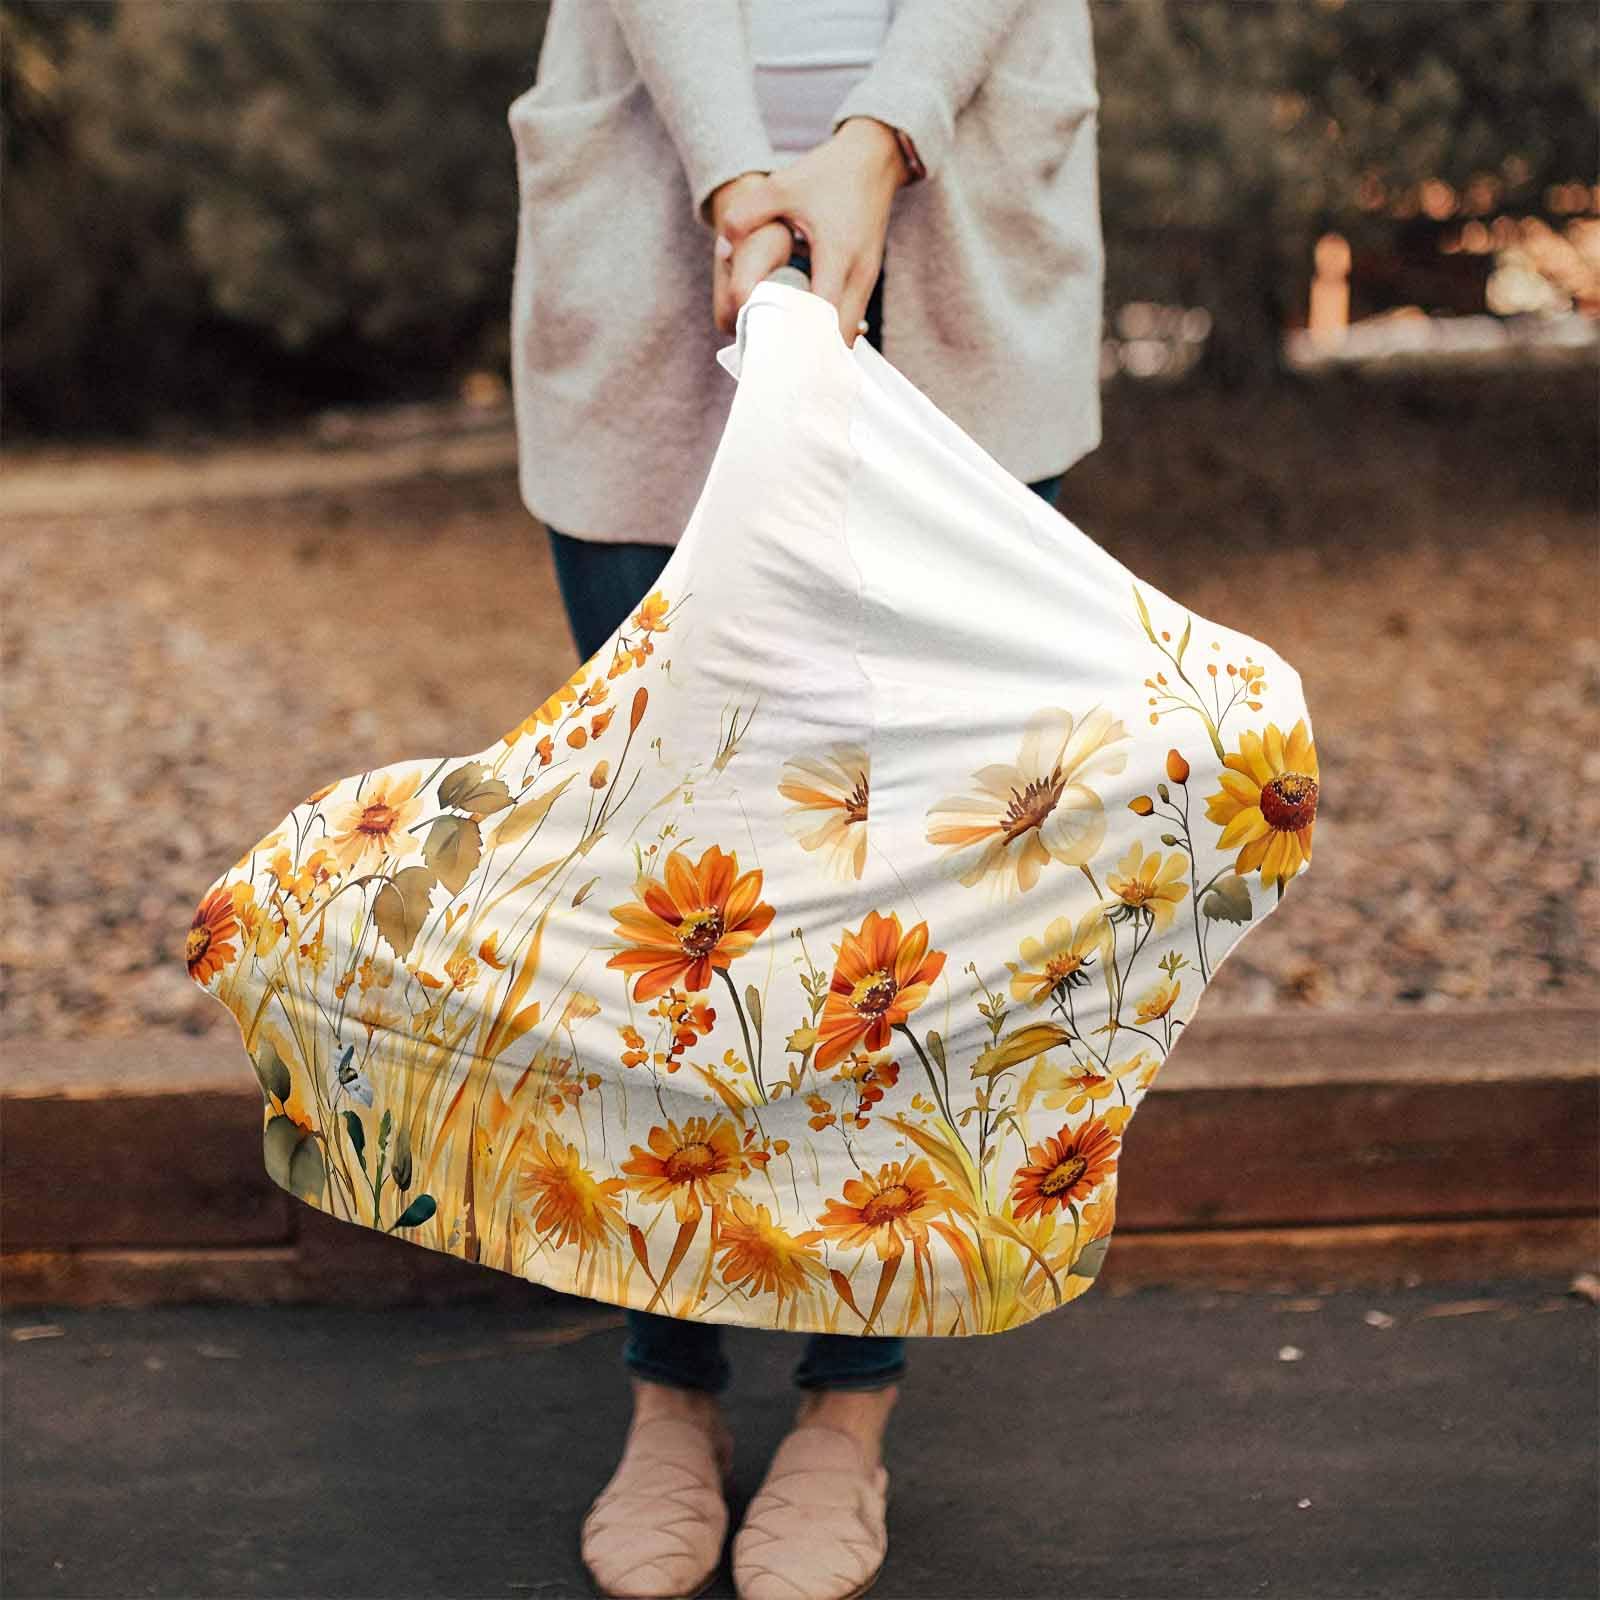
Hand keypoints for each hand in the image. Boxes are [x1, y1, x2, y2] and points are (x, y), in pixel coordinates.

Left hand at [714, 118, 909, 345]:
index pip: (822, 319)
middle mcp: (859, 275)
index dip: (800, 344)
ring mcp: (867, 280)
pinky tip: (802, 332)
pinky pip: (849, 318)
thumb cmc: (827, 173)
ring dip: (820, 345)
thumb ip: (746, 215)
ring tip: (786, 354)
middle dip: (810, 355)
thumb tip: (722, 249)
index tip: (774, 357)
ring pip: (846, 332)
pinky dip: (829, 330)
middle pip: (839, 338)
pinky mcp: (867, 279)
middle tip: (776, 363)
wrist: (873, 158)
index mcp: (837, 256)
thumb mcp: (782, 186)